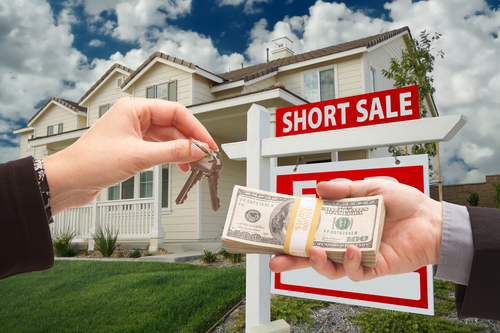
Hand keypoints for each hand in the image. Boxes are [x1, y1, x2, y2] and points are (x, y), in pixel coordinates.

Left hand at [43, 97, 216, 213]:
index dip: (196, 128)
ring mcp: (133, 132)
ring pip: (166, 137)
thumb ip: (173, 152)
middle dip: (190, 140)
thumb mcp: (139, 156)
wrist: (68, 180)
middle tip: (205, 156)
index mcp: (135, 108)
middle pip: (173, 124)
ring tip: (194, 164)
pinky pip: (158, 147)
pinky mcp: (131, 147)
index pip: (176, 112)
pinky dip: (170, 156)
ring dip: (181, 150)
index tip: (208, 144)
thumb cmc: (91, 162)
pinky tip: (178, 165)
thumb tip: (198, 149)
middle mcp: (134, 117)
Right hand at [269, 179, 442, 281]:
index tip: (277, 230)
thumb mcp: (370, 188)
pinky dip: (349, 262)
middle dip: (293, 259)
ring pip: (330, 268)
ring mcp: (358, 255)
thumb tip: (318, 187)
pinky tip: (351, 249)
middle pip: (313, 253)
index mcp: (342, 222)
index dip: (294, 231)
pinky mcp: (374, 267)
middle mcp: (346, 240)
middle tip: (276, 259)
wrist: (432, 220)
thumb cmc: (404, 203)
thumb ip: (344, 190)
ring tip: (315, 251)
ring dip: (318, 263)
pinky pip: (355, 272)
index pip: (312, 229)